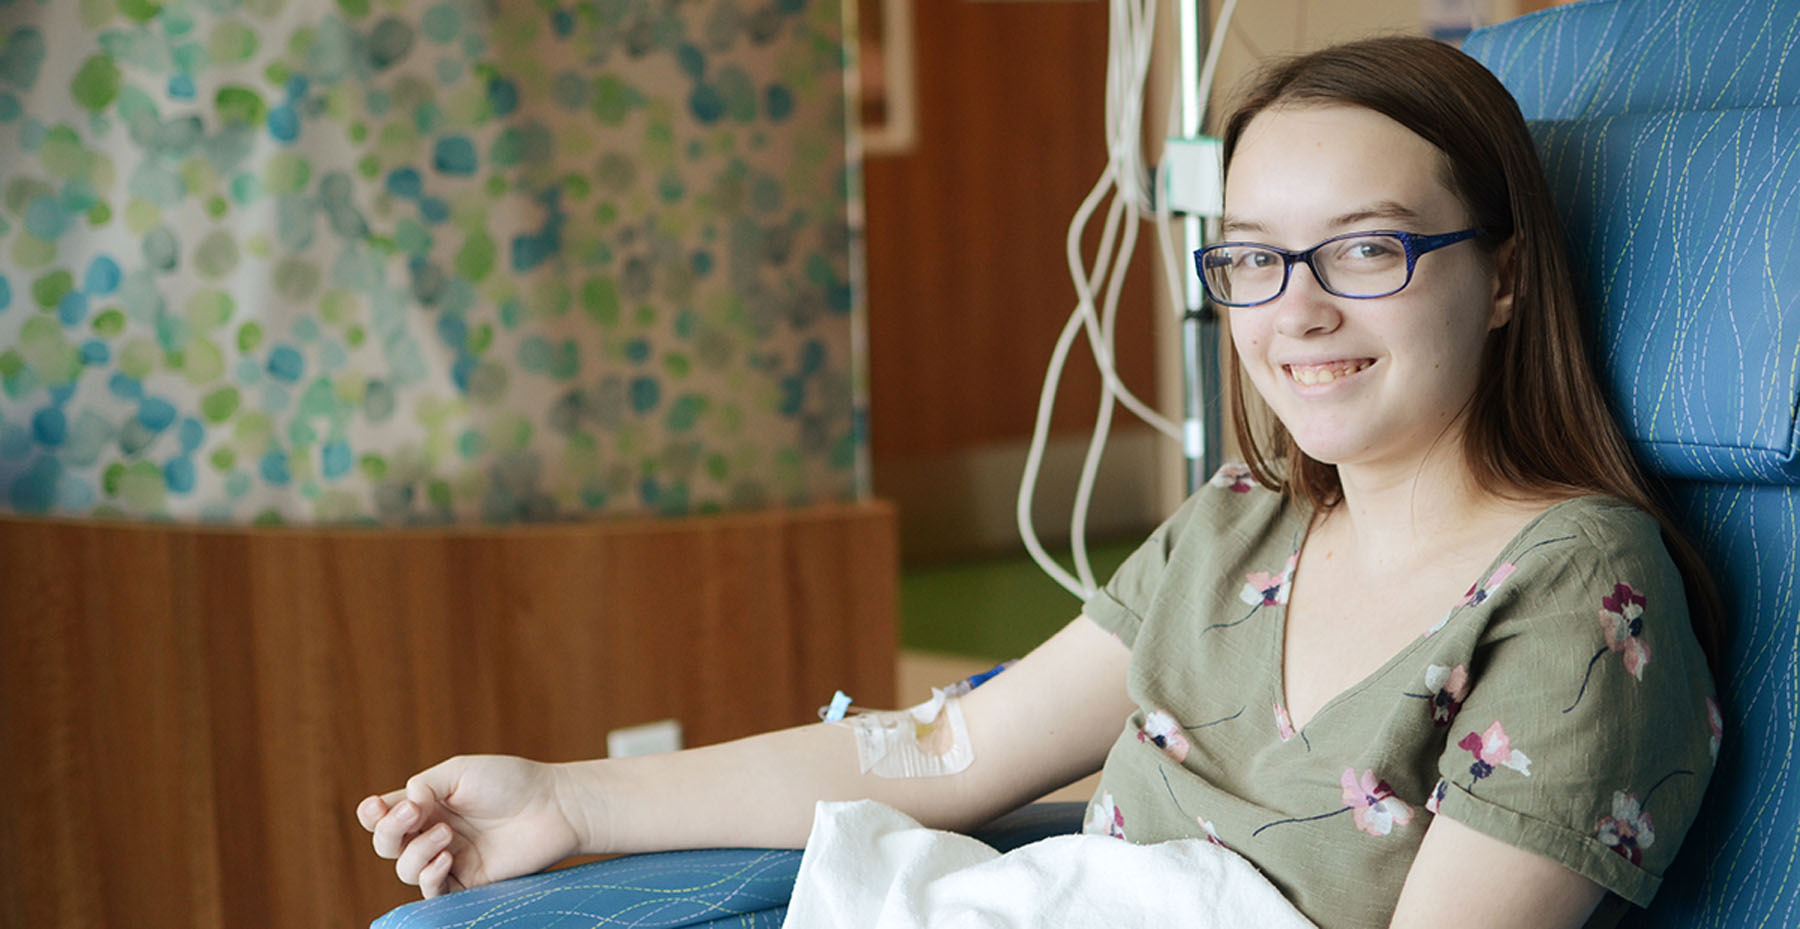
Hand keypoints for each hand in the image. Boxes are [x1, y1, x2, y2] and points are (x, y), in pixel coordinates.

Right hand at [357, 755, 587, 897]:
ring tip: (446, 834)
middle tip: (415, 814)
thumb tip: (402, 806)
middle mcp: (432, 831)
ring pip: (405, 868)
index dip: (372, 814)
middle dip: (389, 830)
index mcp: (427, 803)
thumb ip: (423, 786)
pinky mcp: (467, 881)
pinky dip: (429, 876)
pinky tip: (445, 857)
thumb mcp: (459, 771)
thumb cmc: (510, 781)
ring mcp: (449, 858)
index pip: (384, 815)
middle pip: (386, 844)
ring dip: (416, 850)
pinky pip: (432, 891)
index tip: (378, 806)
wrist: (553, 806)